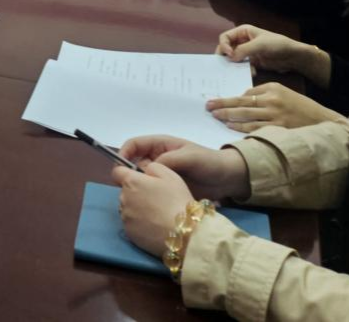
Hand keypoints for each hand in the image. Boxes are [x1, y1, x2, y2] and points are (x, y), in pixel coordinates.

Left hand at [112, 160, 194, 255]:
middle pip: (125, 191)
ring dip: (137, 208)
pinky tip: (154, 226)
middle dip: (136, 192)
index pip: (117, 172)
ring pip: (128, 208)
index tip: (138, 178)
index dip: (127, 173)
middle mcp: (123, 198)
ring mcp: (125, 217)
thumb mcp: (169, 175)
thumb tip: (143, 171)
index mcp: (131, 181)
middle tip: (155, 199)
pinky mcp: (128, 233)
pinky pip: (131, 224)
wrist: (182, 232)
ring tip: (156, 214)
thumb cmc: (177, 200)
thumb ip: (152, 167)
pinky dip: (139, 223)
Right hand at [118, 135, 249, 202]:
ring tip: (136, 196)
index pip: (135, 145)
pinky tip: (146, 203)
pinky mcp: (167, 189)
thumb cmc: (208, 162)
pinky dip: (146, 196)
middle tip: (126, 186)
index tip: (120, 167)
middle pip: (134, 163)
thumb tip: (147, 168)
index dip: (124, 152)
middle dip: (128, 173)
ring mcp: (162, 175)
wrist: (228, 180)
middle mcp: (158, 158)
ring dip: (137, 186)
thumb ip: (168, 160)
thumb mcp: (189, 156)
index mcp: (161, 145)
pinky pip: (151, 191)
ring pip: (141, 179)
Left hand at [207, 82, 345, 132]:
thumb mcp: (282, 93)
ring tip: (215, 116)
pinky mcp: (278, 128)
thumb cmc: (300, 107)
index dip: (229, 98)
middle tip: (208, 106)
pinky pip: (255, 128)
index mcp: (272, 88)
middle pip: (242, 103)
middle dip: (222, 104)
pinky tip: (230, 126)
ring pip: (246, 115)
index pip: (246, 94)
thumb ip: (262, 94)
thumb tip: (242, 100)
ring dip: (228, 116)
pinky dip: (241, 127)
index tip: (215, 99)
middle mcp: (272, 100)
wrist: (322, 122)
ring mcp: (275, 115)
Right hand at [217, 25, 330, 85]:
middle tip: (226, 66)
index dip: (224, 46)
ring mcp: (247, 52)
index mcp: (243, 32)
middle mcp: (242, 41)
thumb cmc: (277, 44)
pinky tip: (252, 72)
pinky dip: (243, 70)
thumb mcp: (260, 44)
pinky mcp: (252, 62)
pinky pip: (241, 66)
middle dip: (226, 57)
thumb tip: (230, 58)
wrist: (293, 56)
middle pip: (226, 48)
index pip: (225, 37)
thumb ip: (244, 50)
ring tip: (236, 71)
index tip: (229, 55)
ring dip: (234, 65)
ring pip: (233, 59)